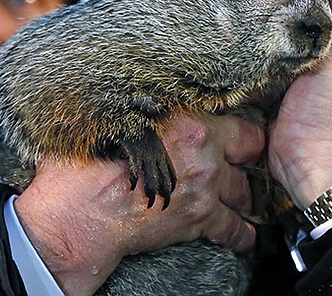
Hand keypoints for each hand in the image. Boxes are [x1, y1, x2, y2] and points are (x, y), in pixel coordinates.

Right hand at [14, 113, 263, 294]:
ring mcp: (205, 187)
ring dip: (242, 194)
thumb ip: (137, 108)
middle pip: (249, 151)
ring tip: (243, 196)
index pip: (234, 117)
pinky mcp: (198, 220)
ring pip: (244, 190)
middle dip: (247, 156)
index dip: (238, 124)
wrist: (81, 211)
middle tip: (245, 159)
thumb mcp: (112, 119)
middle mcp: (204, 152)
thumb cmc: (89, 163)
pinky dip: (241, 235)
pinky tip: (245, 236)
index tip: (238, 129)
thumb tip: (126, 95)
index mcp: (186, 120)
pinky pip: (234, 229)